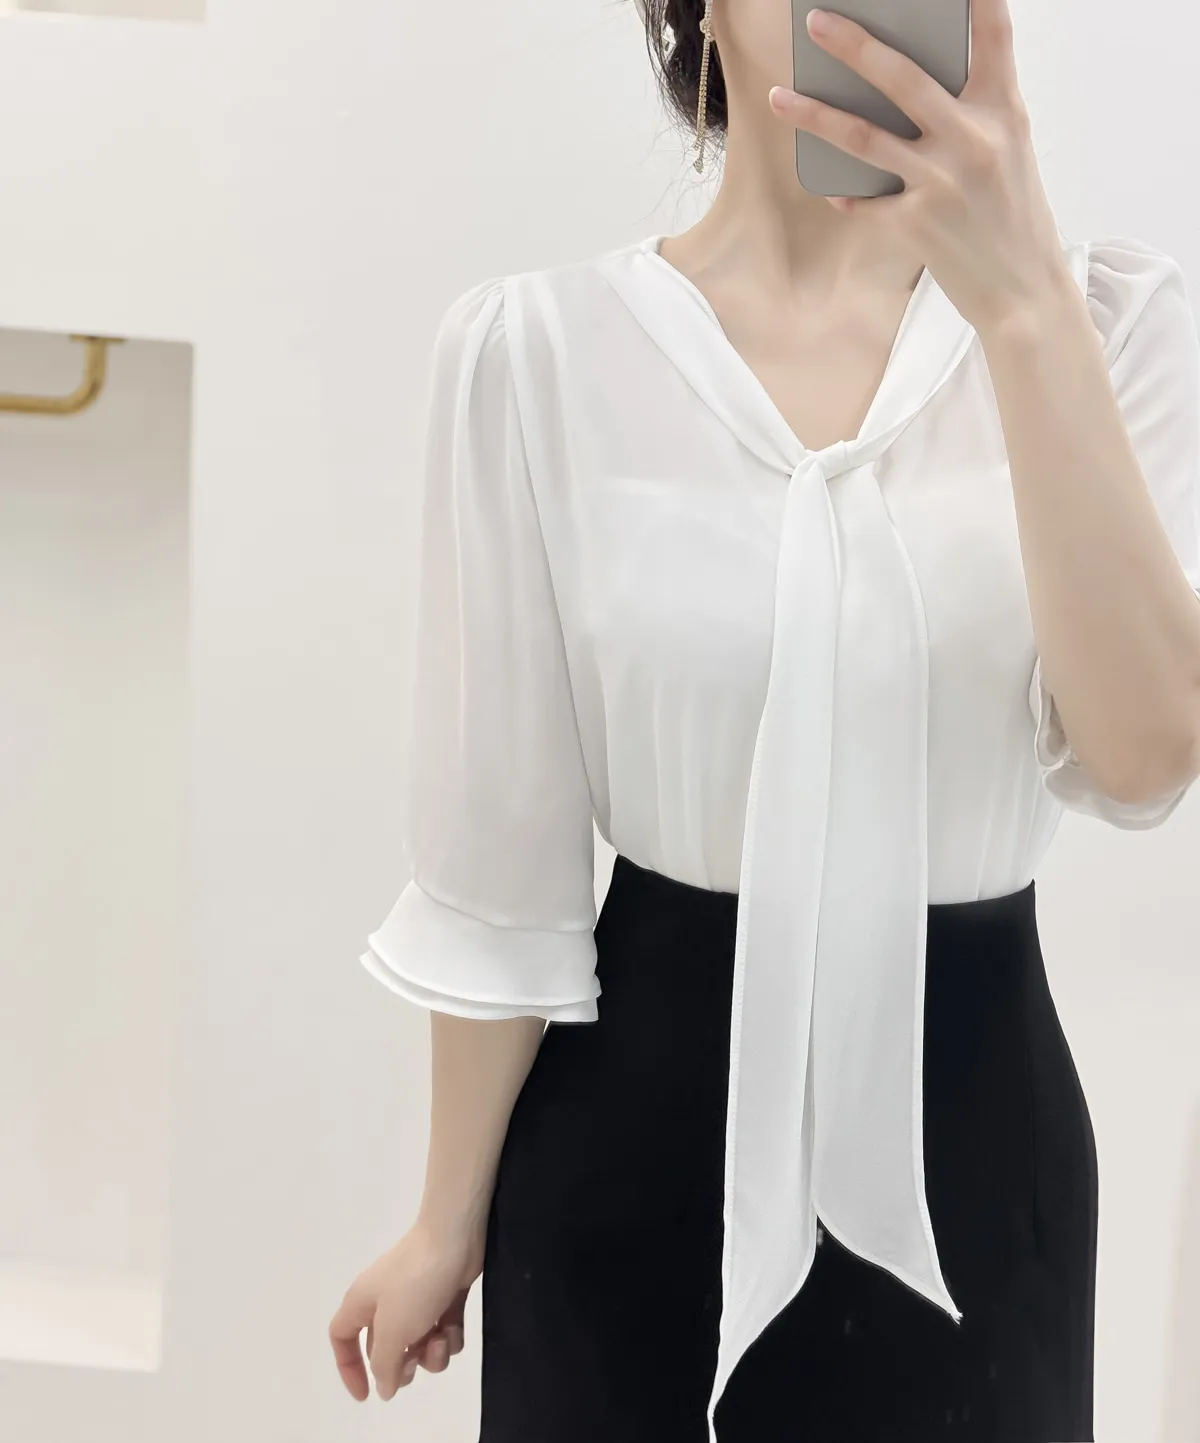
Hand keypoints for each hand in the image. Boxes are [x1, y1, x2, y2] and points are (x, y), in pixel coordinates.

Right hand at [328, 1219, 483, 1401]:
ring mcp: (416, 1298)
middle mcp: (386, 1301)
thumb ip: (384, 1365)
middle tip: (414, 1362)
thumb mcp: (392, 1330)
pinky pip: (442, 1330)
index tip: (366, 1393)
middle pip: (386, 1348)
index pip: (342, 1337)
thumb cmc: (415, 1283)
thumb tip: (384, 1388)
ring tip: (440, 1338)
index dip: (348, 1367)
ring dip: (431, 1352)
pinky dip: (449, 1335)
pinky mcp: (443, 1296)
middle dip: (402, 1364)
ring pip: (418, 1343)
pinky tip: (454, 1326)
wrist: (456, 1237)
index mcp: (362, 1303)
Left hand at [768, 0, 1072, 332]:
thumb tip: (911, 85)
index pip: (993, 34)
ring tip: (779, 96)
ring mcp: (941, 181)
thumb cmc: (1013, 216)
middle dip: (853, 44)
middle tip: (815, 22)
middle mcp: (972, 139)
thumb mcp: (1009, 151)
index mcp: (1003, 112)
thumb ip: (971, 114)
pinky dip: (846, 193)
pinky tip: (830, 187)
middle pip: (902, 78)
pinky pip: (865, 199)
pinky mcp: (916, 223)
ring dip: (814, 114)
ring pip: (863, 137)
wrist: (1023, 292)